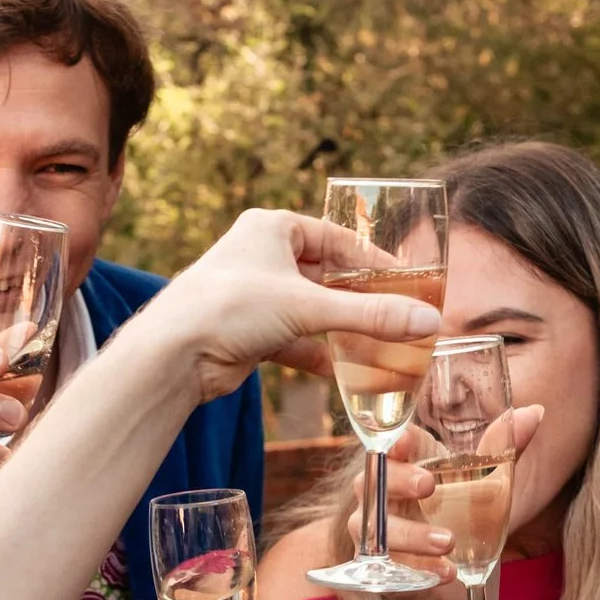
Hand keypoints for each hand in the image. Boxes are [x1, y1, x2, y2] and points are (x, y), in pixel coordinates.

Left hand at [128, 210, 446, 400]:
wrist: (172, 354)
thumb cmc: (229, 308)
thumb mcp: (308, 307)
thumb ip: (370, 316)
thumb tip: (428, 323)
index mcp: (272, 228)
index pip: (338, 239)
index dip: (375, 261)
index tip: (409, 282)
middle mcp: (261, 255)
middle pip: (326, 276)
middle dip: (360, 299)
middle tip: (399, 315)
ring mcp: (253, 295)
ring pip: (310, 310)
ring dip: (341, 329)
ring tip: (380, 345)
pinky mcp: (246, 331)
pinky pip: (294, 339)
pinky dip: (317, 354)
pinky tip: (344, 371)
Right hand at [348, 410, 548, 599]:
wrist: (466, 572)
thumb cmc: (468, 515)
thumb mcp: (490, 482)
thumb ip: (504, 448)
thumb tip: (535, 412)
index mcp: (407, 465)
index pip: (392, 443)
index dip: (394, 440)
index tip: (405, 441)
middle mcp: (382, 495)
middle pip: (371, 479)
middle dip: (397, 480)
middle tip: (428, 485)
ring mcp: (376, 533)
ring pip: (376, 528)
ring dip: (411, 533)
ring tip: (448, 541)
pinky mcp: (380, 570)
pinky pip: (388, 568)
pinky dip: (419, 570)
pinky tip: (448, 572)